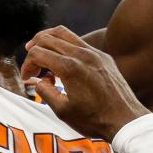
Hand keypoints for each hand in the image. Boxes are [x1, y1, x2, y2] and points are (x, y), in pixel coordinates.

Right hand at [21, 26, 148, 138]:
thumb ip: (45, 91)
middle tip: (32, 67)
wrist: (125, 120)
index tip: (27, 77)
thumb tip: (38, 81)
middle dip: (34, 50)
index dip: (27, 64)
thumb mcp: (63, 111)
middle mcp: (81, 54)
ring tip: (41, 52)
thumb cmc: (94, 119)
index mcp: (69, 67)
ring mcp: (94, 53)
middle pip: (47, 38)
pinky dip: (64, 45)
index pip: (38, 53)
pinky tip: (63, 61)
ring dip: (48, 40)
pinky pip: (79, 41)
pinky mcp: (103, 56)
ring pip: (64, 33)